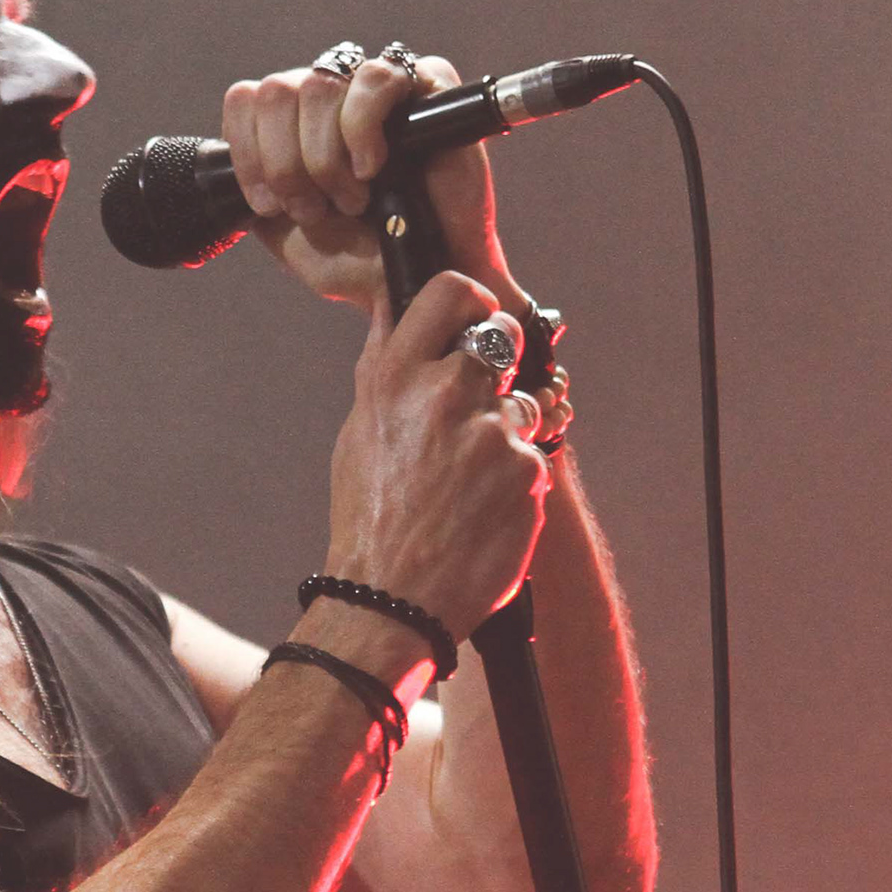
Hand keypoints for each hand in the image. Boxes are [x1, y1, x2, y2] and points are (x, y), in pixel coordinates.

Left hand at [222, 49, 506, 309]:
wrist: (419, 283)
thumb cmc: (359, 260)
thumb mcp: (283, 234)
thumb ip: (253, 190)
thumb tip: (229, 160)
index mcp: (293, 123)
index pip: (245, 100)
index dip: (248, 153)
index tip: (269, 205)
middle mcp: (330, 95)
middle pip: (276, 91)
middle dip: (286, 164)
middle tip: (315, 208)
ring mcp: (375, 84)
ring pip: (318, 84)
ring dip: (324, 156)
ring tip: (352, 197)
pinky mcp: (427, 81)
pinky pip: (376, 78)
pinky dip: (361, 129)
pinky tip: (373, 168)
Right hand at [322, 266, 549, 640]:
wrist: (392, 599)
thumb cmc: (370, 517)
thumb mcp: (361, 429)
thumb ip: (387, 365)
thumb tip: (394, 306)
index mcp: (396, 377)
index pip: (450, 292)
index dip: (472, 299)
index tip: (476, 315)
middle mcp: (445, 394)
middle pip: (500, 336)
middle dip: (499, 360)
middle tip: (480, 398)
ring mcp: (493, 432)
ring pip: (521, 402)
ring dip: (505, 429)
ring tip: (469, 479)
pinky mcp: (527, 472)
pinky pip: (531, 457)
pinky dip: (515, 480)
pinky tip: (484, 511)